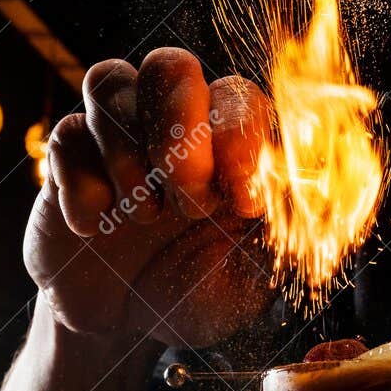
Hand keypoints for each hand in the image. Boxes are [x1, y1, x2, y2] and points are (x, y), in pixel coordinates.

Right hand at [26, 49, 274, 345]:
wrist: (121, 325)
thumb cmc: (194, 292)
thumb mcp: (250, 279)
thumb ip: (285, 237)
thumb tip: (323, 194)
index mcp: (229, 143)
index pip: (240, 98)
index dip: (242, 142)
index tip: (243, 205)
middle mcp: (173, 123)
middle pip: (171, 65)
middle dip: (179, 131)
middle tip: (188, 202)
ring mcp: (115, 134)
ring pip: (110, 82)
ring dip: (129, 157)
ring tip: (142, 219)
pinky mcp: (67, 158)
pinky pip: (67, 135)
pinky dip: (84, 186)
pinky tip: (93, 228)